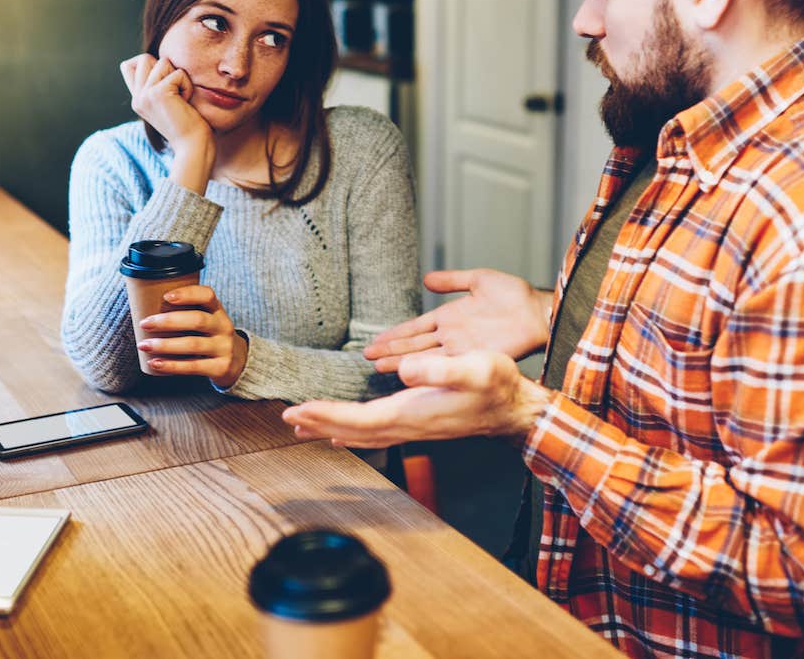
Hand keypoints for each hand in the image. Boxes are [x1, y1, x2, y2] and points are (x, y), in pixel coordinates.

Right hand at [121, 55, 215, 192]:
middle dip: (166, 69)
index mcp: (138, 100)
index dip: (149, 65)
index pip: (129, 66)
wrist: (194, 148)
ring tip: (182, 99)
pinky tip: (187, 103)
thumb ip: (160, 86)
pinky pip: (178, 73)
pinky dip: (187, 86)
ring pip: (162, 62)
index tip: (167, 84)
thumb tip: (164, 62)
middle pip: (144, 58)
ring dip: (179, 78)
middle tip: (177, 93)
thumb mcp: (170, 105)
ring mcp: (145, 95)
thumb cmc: (191, 127)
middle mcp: (138, 97)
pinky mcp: (157, 93)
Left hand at [135, 285, 247, 387]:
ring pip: (193, 344)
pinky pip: (193, 366)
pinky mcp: (220, 367)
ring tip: (144, 345)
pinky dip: (172, 366)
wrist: (237, 362)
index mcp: (217, 311)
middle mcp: (223, 327)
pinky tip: (155, 363)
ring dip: (165, 345)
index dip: (187, 294)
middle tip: (144, 323)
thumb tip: (142, 306)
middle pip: (197, 320)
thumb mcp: (207, 320)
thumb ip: (185, 312)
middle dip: (168, 321)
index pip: (207, 295)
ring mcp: (224, 348)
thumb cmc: (209, 336)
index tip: (166, 297)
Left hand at [282, 351, 550, 448]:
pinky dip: (353, 431)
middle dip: (319, 423)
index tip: (297, 410)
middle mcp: (408, 426)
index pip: (359, 419)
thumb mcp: (474, 368)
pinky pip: (376, 433)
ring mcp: (414, 429)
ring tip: (306, 426)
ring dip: (332, 428)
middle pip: (354, 431)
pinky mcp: (419, 425)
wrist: (516, 409)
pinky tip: (346, 430)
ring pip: (363, 435)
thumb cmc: (497, 385)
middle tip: (287, 417)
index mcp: (413, 413)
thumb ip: (439, 369)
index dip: (326, 415)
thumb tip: (404, 370)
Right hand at [364, 269, 551, 371]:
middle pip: (414, 345)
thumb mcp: (478, 280)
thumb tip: (427, 278)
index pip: (415, 328)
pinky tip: (409, 373)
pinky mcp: (472, 357)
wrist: (537, 312)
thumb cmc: (514, 295)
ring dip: (402, 361)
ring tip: (378, 366)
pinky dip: (425, 368)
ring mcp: (460, 348)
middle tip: (367, 356)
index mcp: (449, 317)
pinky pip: (444, 363)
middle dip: (390, 350)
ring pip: (424, 356)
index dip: (395, 334)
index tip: (375, 340)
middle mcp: (451, 335)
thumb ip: (452, 280)